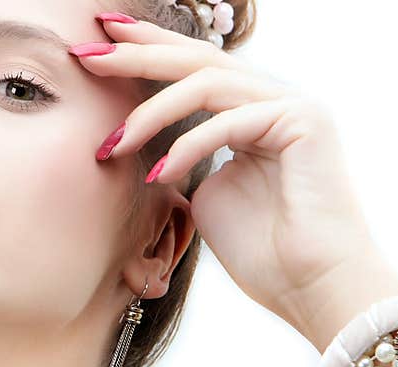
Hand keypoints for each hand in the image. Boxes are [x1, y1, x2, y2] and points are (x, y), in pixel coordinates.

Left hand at [71, 16, 393, 348]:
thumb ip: (186, 161)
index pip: (192, 70)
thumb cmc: (261, 252)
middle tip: (88, 53)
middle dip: (138, 54)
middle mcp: (272, 100)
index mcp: (249, 113)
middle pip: (197, 60)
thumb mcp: (205, 196)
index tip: (97, 47)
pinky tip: (162, 174)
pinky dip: (188, 147)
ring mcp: (291, 105)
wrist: (309, 287)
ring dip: (151, 112)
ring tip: (114, 144)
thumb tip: (156, 152)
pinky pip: (228, 121)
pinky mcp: (304, 121)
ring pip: (207, 83)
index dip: (145, 53)